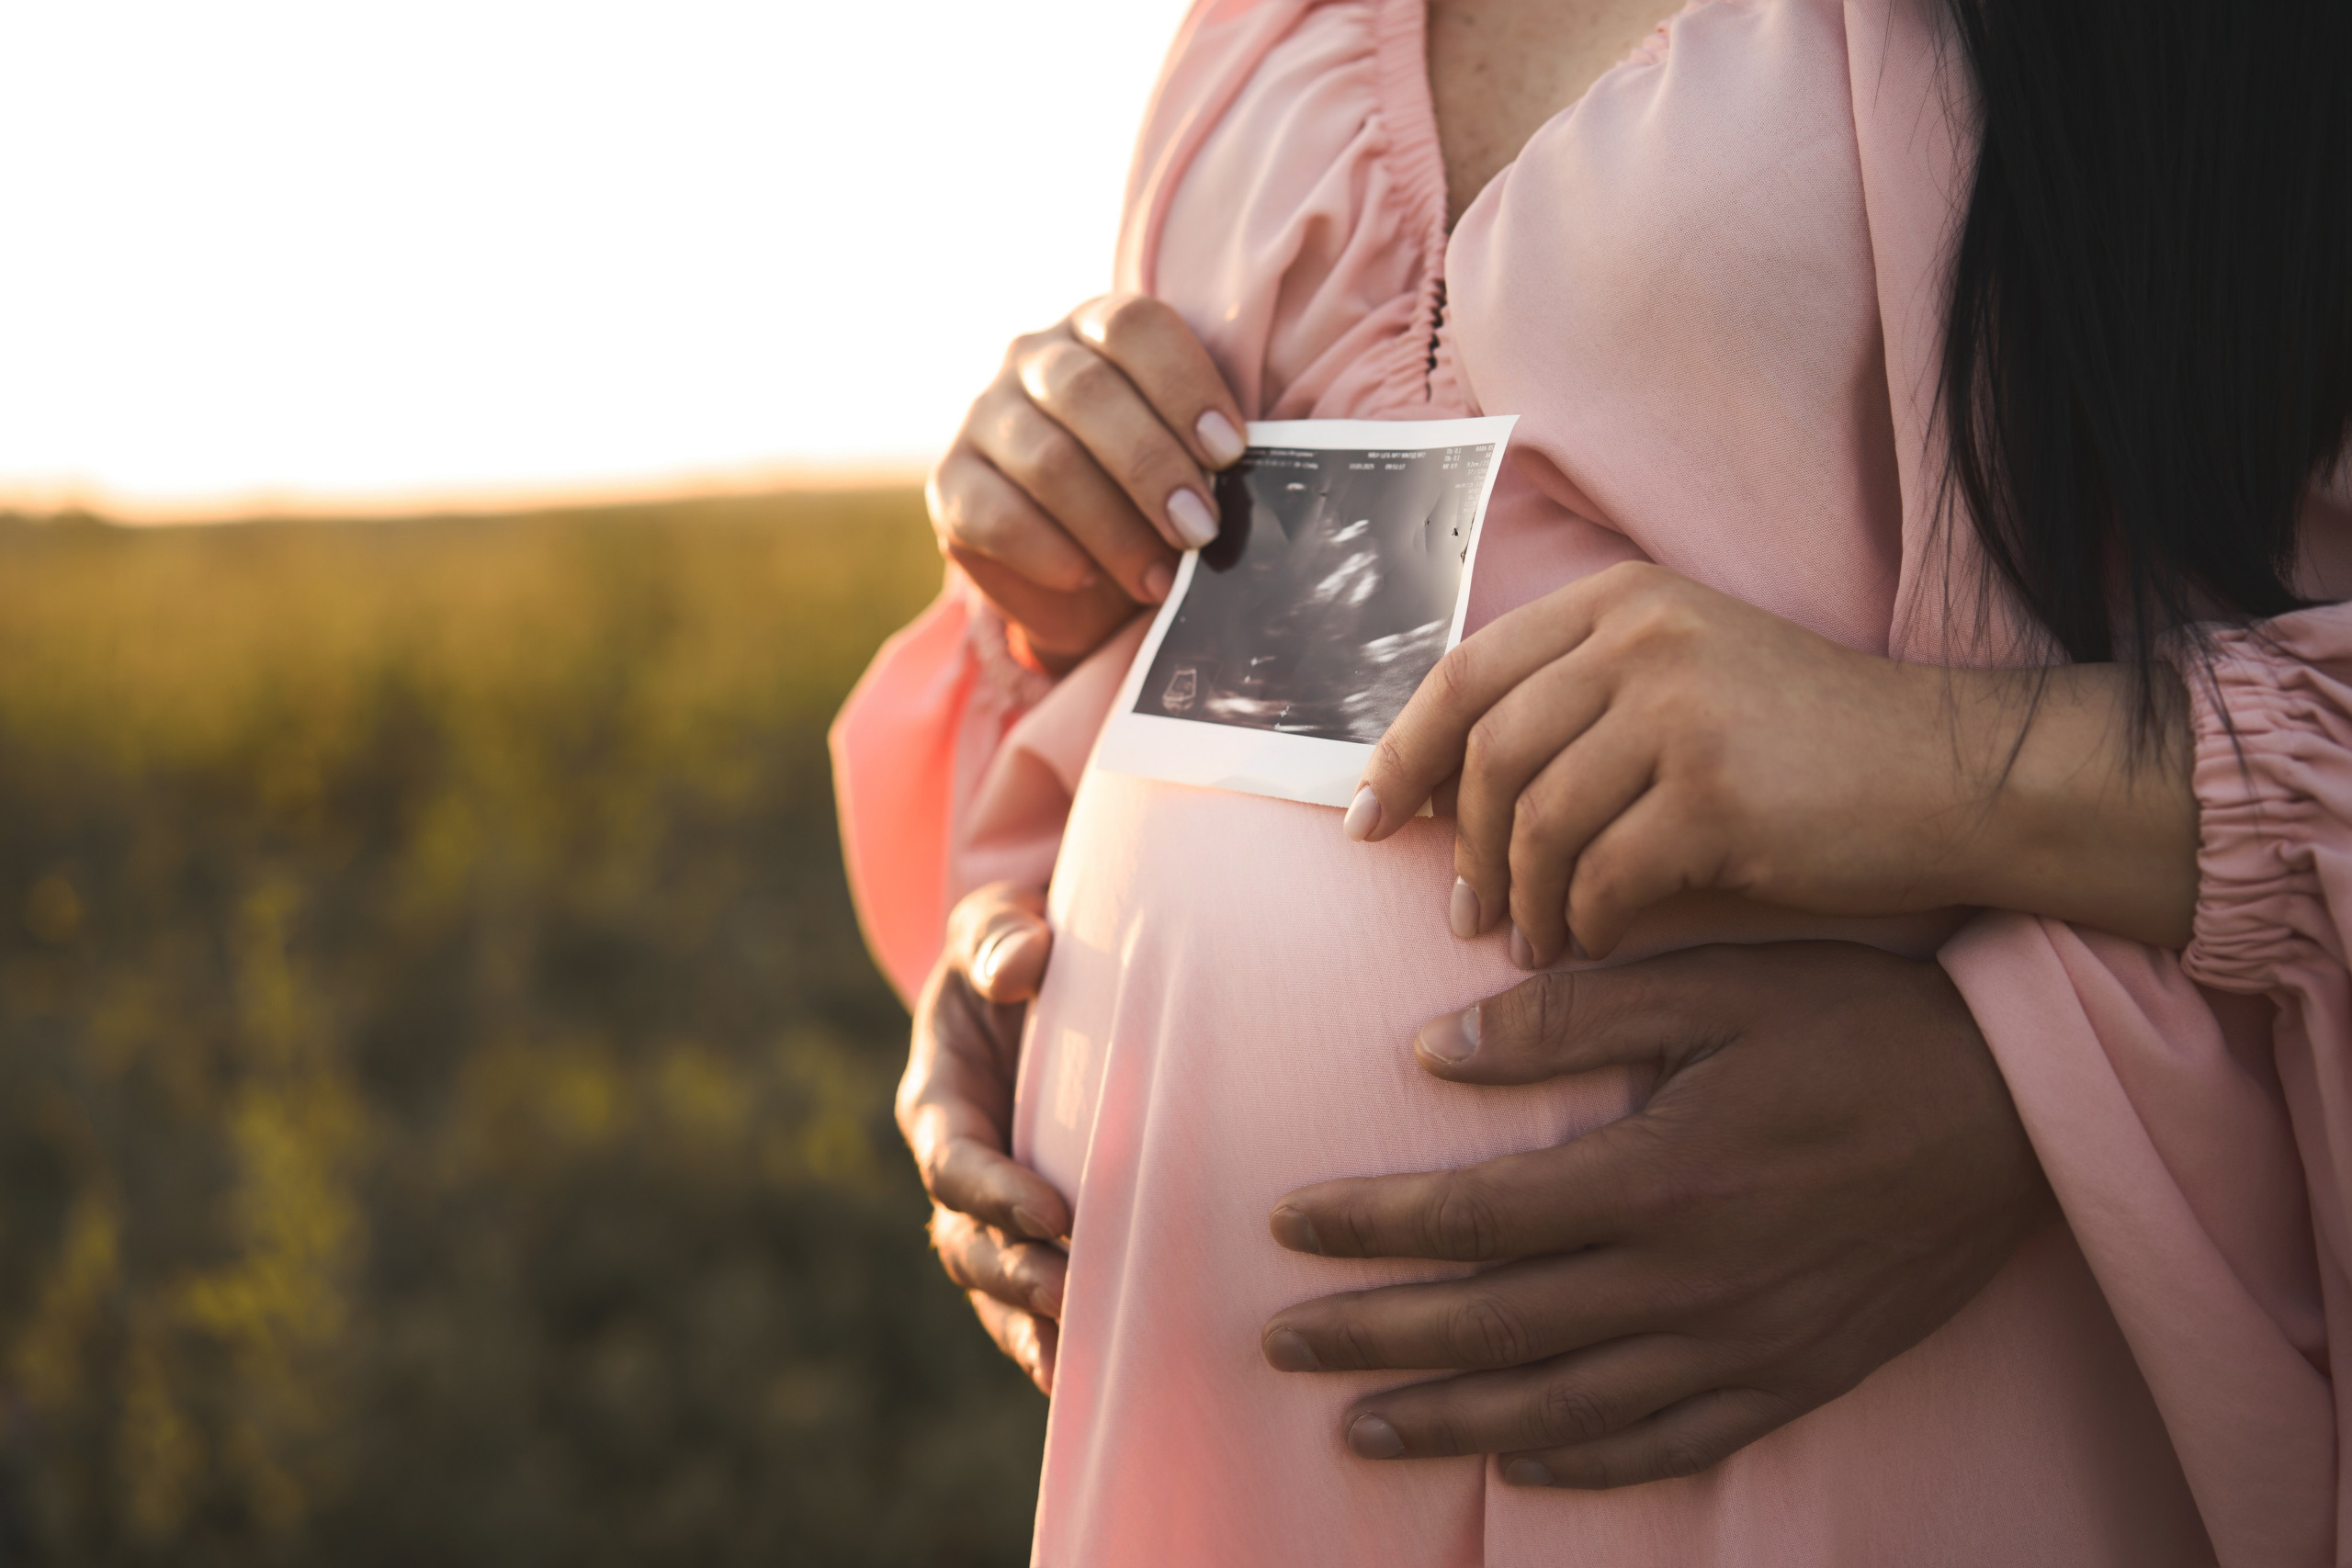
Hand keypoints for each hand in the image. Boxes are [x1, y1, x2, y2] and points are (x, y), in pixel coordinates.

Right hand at [897, 882, 1069, 1392]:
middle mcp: (962, 1163)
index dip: (993, 1192)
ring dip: (1032, 1325)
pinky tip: (1093, 1374)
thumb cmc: (1025, 939)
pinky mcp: (1043, 1227)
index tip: (1054, 1213)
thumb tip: (1023, 963)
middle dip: (1015, 1275)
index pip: (952, 1160)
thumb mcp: (1001, 922)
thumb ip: (1001, 937)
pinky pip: (1036, 1298)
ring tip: (1081, 1358)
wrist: (1056, 967)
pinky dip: (1056, 1339)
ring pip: (997, 1285)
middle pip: (968, 1243)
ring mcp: (999, 1204)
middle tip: (1073, 1294)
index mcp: (939, 1099)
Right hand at [932, 294, 1248, 672]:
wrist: (1088, 576)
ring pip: (1046, 459)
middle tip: (1200, 530)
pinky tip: (1088, 577)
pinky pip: (995, 515)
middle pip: (1087, 392)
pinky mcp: (950, 485)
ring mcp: (983, 418)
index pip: (1134, 327)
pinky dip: (1050, 552)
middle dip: (1153, 467)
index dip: (1185, 385)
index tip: (1230, 452)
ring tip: (1159, 576)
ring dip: (1113, 526)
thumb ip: (1208, 454)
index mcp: (1098, 330)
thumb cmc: (1152, 502)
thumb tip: (1250, 479)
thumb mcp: (1188, 465)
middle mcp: (1032, 359)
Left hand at [1259, 941, 2055, 1487]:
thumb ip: (1565, 1020)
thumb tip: (1431, 1049)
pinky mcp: (1795, 1376)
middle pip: (1495, 1325)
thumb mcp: (1711, 990)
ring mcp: (1744, 1345)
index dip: (1369, 1229)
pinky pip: (1672, 1443)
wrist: (2017, 1108)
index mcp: (1657, 1179)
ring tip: (1360, 1428)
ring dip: (1450, 1419)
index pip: (1473, 1217)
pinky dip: (1586, 1461)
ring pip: (1564, 1403)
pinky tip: (1520, 1460)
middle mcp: (1688, 1282)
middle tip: (1280, 1345)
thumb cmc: (1857, 1026)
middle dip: (1375, 1337)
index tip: (1285, 1229)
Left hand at [1348, 561, 2197, 962]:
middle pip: (1487, 752)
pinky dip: (1582, 923)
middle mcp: (1642, 641)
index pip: (1464, 674)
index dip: (1402, 753)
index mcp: (1620, 603)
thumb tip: (1438, 785)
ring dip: (1519, 899)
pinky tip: (1591, 944)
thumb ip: (1574, 703)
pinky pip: (1602, 878)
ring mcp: (1681, 712)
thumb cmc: (1806, 746)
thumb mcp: (1684, 679)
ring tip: (1527, 942)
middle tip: (1456, 913)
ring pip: (1535, 822)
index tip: (1367, 821)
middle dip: (1454, 844)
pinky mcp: (1717, 795)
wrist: (1949, 775)